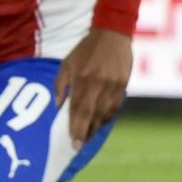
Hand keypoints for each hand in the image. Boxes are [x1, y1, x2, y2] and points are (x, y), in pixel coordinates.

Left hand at [53, 28, 130, 145]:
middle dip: (85, 133)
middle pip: (92, 115)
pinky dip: (108, 116)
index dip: (75, 127)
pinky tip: (101, 123)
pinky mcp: (124, 84)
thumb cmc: (84, 50)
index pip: (78, 110)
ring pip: (105, 113)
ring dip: (97, 128)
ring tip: (88, 138)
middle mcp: (98, 84)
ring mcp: (113, 85)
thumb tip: (58, 107)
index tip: (72, 141)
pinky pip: (116, 106)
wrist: (112, 34)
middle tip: (78, 146)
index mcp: (82, 79)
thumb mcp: (66, 64)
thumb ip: (60, 86)